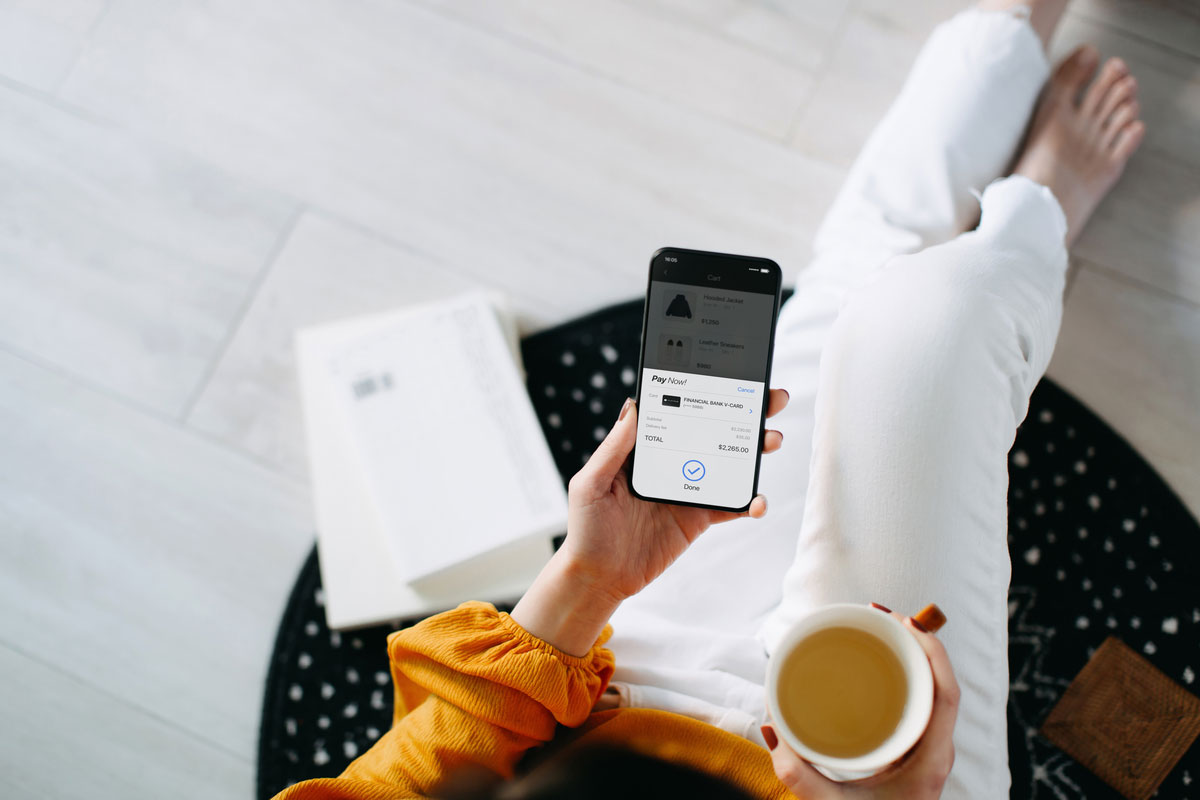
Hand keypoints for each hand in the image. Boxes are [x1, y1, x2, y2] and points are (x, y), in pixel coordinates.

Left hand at [559, 390, 789, 602]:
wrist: (599, 577)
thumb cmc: (586, 528)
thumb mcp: (591, 483)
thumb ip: (613, 448)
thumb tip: (632, 405)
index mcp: (644, 449)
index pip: (678, 412)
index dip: (703, 393)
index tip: (729, 377)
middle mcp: (670, 463)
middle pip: (711, 432)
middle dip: (744, 414)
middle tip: (770, 400)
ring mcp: (688, 489)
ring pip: (728, 463)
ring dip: (754, 451)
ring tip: (771, 440)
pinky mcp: (698, 518)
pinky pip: (730, 506)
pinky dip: (749, 502)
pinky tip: (757, 501)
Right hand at [764, 608, 960, 799]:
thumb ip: (797, 774)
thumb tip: (772, 728)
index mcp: (931, 759)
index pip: (947, 693)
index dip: (932, 651)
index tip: (902, 622)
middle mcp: (936, 750)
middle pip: (940, 682)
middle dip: (915, 642)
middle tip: (879, 617)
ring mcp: (927, 750)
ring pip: (930, 691)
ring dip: (909, 657)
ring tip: (877, 631)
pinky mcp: (912, 752)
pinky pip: (916, 704)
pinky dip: (901, 678)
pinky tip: (878, 666)